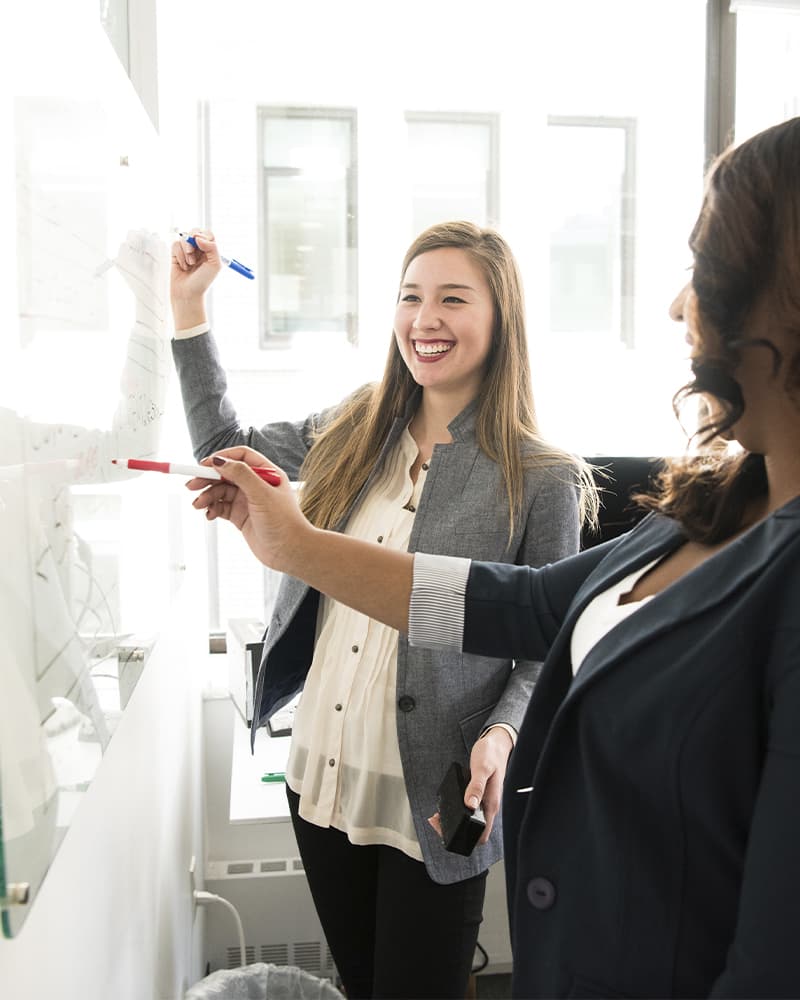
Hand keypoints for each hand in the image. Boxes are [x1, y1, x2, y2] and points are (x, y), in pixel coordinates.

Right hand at [170, 229, 222, 327]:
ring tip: (189, 264)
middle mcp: (200, 249)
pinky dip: (179, 255)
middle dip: (192, 241)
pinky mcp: (176, 254)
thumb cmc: (202, 282)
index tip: (200, 243)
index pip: (208, 234)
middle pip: (195, 232)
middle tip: (192, 252)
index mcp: (211, 251)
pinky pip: (175, 245)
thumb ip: (212, 248)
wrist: (187, 293)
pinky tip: (183, 266)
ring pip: (184, 238)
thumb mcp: (215, 265)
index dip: (203, 235)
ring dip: (186, 251)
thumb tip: (198, 237)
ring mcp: (187, 251)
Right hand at [187, 446, 312, 574]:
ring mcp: (248, 500)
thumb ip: (241, 475)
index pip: (241, 457)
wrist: (290, 552)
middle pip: (226, 473)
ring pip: (221, 491)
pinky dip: (212, 508)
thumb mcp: (261, 494)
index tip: (204, 465)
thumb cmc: (284, 522)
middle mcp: (257, 485)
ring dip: (207, 496)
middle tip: (191, 485)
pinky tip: (209, 514)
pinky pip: (221, 507)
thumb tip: (220, 461)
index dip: (222, 458)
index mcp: (267, 473)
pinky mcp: (241, 516)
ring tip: (198, 505)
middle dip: (207, 478)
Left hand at [428, 726, 513, 845]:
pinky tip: (445, 805)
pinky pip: (467, 809)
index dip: (466, 839)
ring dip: (453, 822)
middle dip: (454, 831)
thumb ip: (477, 786)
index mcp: (491, 804)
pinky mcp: (478, 795)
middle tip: (437, 821)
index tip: (448, 830)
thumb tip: (470, 805)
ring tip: (437, 816)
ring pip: (469, 820)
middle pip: (474, 831)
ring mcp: (484, 801)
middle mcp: (488, 806)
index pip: (482, 834)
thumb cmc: (491, 754)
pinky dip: (455, 811)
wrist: (496, 743)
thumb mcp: (482, 768)